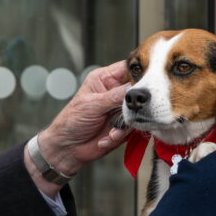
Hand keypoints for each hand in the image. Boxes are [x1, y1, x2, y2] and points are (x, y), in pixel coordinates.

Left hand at [25, 61, 129, 193]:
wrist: (68, 147)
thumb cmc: (72, 121)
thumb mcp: (93, 104)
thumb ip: (116, 96)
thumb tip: (137, 88)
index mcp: (105, 78)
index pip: (129, 67)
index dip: (140, 72)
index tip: (147, 82)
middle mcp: (115, 91)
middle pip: (138, 90)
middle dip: (134, 103)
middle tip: (127, 112)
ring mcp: (120, 108)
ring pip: (139, 110)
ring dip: (125, 123)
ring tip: (112, 130)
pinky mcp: (124, 124)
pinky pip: (133, 126)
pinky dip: (121, 134)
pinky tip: (107, 137)